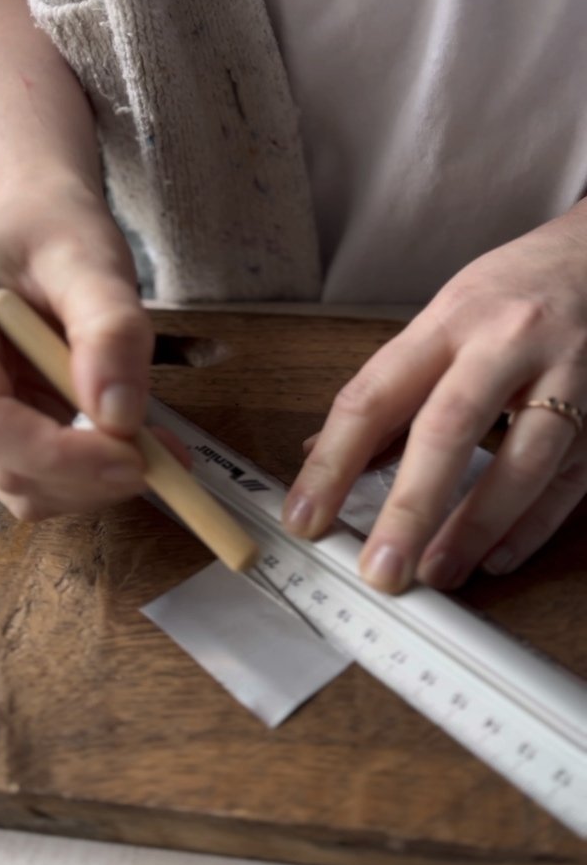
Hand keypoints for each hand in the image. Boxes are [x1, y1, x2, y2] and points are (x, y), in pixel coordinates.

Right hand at [0, 178, 153, 519]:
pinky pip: (56, 477)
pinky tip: (137, 440)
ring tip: (155, 443)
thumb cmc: (51, 226)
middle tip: (165, 456)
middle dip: (92, 476)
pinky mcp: (20, 430)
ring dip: (101, 480)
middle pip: (15, 475)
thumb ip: (107, 330)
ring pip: (36, 488)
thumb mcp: (85, 260)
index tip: (133, 458)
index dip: (61, 458)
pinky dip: (102, 472)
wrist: (42, 222)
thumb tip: (121, 413)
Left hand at [283, 206, 586, 591]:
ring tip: (435, 572)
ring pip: (523, 461)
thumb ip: (391, 388)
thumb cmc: (514, 292)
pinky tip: (497, 559)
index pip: (376, 396)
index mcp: (451, 319)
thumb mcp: (444, 319)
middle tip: (379, 569)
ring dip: (475, 527)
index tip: (304, 518)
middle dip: (409, 506)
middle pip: (449, 428)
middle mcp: (508, 343)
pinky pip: (570, 481)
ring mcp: (568, 378)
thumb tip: (321, 452)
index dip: (333, 463)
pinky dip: (533, 526)